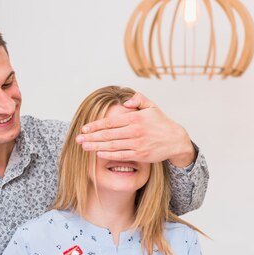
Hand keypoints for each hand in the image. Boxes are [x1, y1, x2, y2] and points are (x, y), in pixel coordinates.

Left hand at [76, 92, 195, 166]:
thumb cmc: (161, 123)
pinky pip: (121, 155)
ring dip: (96, 146)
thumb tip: (126, 102)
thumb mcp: (152, 106)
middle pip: (108, 134)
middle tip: (78, 139)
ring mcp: (137, 144)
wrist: (176, 140)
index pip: (111, 122)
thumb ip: (138, 99)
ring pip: (112, 145)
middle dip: (91, 137)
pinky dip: (109, 154)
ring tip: (84, 147)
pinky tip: (98, 153)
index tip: (84, 128)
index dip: (95, 125)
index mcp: (135, 118)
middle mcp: (135, 131)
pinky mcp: (140, 155)